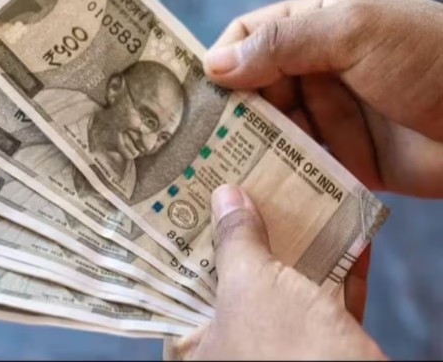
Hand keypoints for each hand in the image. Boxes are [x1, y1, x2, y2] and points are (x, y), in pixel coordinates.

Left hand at [167, 185, 385, 359]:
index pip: (182, 280)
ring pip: (283, 283)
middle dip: (246, 230)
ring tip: (293, 193)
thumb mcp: (253, 288)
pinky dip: (338, 265)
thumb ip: (236, 240)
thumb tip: (225, 196)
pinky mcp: (322, 346)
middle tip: (244, 184)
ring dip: (296, 241)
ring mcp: (279, 345)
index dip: (190, 236)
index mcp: (197, 343)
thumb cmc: (286, 350)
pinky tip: (347, 228)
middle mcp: (233, 344)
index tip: (197, 197)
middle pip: (235, 276)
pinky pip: (326, 298)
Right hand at [204, 0, 442, 197]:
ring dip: (250, 147)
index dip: (221, 60)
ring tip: (219, 172)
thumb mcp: (354, 30)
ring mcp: (329, 114)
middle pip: (254, 88)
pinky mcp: (343, 156)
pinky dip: (279, 173)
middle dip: (229, 113)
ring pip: (273, 129)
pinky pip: (300, 163)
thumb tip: (214, 63)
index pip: (251, 37)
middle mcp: (316, 69)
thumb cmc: (431, 58)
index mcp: (316, 26)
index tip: (196, 94)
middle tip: (197, 144)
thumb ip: (283, 42)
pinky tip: (256, 189)